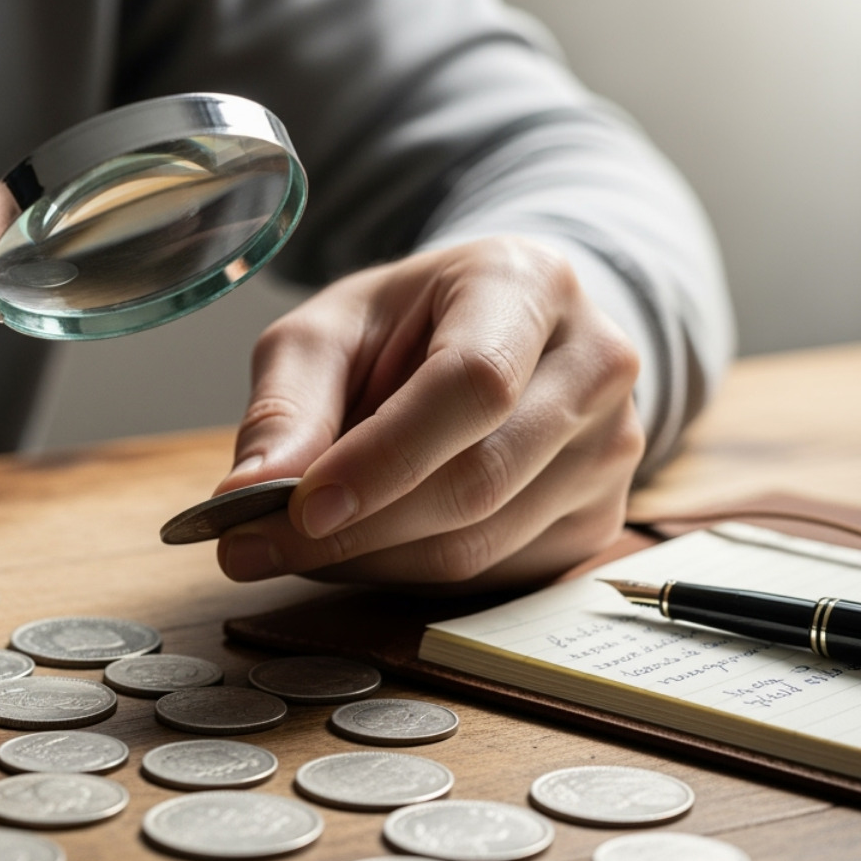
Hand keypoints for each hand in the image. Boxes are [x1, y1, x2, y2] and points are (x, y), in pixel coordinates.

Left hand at [215, 237, 643, 590]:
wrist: (493, 338)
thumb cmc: (406, 327)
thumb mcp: (328, 331)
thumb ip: (286, 405)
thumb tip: (248, 492)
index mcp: (529, 285)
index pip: (472, 385)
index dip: (383, 458)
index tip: (298, 507)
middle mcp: (595, 365)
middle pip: (476, 480)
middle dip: (354, 529)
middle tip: (252, 547)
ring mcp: (612, 451)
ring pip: (478, 545)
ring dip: (368, 559)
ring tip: (299, 539)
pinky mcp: (599, 519)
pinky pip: (491, 575)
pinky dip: (406, 574)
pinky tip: (366, 541)